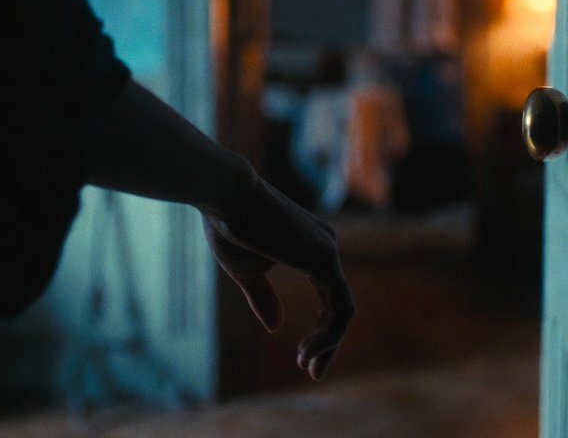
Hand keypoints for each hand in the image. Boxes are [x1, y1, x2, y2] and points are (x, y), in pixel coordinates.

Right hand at [201, 172, 354, 381]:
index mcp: (311, 249)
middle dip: (327, 344)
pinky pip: (339, 308)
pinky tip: (307, 351)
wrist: (225, 195)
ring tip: (307, 365)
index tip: (301, 359)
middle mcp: (326, 248)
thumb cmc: (229, 226)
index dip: (320, 332)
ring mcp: (328, 252)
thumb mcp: (246, 271)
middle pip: (339, 307)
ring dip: (327, 344)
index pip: (328, 298)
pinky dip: (328, 335)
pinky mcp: (324, 259)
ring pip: (343, 311)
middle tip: (311, 372)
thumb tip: (277, 328)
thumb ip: (264, 297)